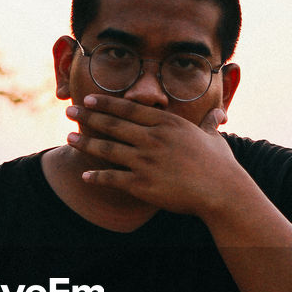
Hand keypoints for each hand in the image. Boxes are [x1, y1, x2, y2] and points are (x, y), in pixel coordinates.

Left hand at [66, 94, 251, 217]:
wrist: (222, 191)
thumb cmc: (220, 165)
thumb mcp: (214, 137)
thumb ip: (210, 123)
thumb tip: (219, 114)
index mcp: (167, 123)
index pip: (129, 109)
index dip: (106, 103)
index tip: (90, 99)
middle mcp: (153, 138)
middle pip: (113, 124)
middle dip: (88, 116)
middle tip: (69, 110)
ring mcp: (146, 161)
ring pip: (108, 149)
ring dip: (86, 143)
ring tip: (70, 137)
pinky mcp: (143, 184)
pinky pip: (113, 178)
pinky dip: (97, 176)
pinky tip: (84, 175)